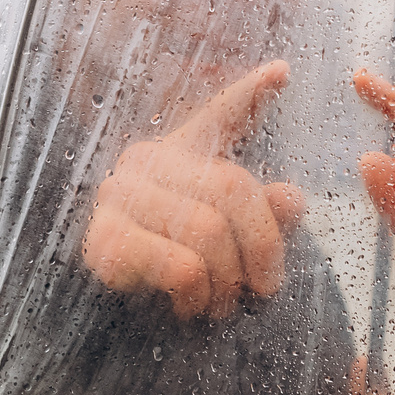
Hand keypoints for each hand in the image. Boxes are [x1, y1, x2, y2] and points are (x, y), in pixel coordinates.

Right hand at [82, 61, 306, 320]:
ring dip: (228, 281)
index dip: (249, 92)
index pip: (219, 114)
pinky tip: (189, 305)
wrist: (124, 322)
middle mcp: (146, 160)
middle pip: (232, 188)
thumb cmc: (185, 273)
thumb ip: (267, 216)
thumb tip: (289, 198)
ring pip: (208, 231)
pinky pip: (181, 265)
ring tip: (223, 304)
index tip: (282, 71)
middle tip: (265, 288)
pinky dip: (198, 295)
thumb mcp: (235, 242)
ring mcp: (119, 195)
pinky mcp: (105, 237)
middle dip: (262, 247)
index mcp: (182, 152)